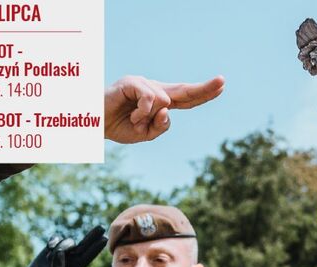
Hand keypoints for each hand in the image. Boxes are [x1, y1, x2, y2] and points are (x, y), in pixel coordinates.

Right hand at [0, 226, 106, 266]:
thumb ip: (58, 266)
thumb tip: (60, 252)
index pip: (89, 255)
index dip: (96, 247)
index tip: (105, 239)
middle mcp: (73, 258)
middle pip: (85, 244)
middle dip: (92, 236)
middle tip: (101, 227)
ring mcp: (63, 252)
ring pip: (68, 241)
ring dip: (59, 247)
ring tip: (49, 259)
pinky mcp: (52, 247)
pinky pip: (56, 238)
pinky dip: (53, 242)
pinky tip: (48, 248)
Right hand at [104, 75, 224, 143]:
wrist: (93, 123)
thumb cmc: (117, 126)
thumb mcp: (144, 134)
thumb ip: (160, 127)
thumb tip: (168, 110)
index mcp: (160, 102)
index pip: (186, 98)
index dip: (203, 93)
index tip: (221, 86)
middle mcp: (154, 89)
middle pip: (184, 89)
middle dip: (204, 88)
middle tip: (223, 81)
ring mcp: (144, 84)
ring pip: (165, 101)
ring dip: (149, 117)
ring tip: (134, 120)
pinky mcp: (132, 82)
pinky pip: (151, 98)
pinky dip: (143, 111)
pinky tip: (132, 114)